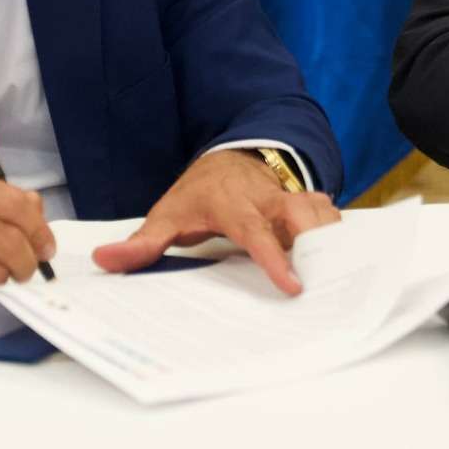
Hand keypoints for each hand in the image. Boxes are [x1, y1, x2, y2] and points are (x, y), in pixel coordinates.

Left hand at [92, 150, 339, 294]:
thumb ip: (141, 243)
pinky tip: (343, 267)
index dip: (275, 259)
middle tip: (328, 283)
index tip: (293, 287)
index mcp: (235, 204)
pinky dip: (339, 238)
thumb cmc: (200, 193)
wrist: (230, 160)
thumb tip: (105, 262)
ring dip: (332, 242)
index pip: (257, 232)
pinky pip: (330, 218)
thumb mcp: (168, 214)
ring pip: (323, 214)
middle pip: (303, 216)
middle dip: (318, 244)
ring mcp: (291, 200)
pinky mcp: (307, 205)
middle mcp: (269, 199)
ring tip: (340, 282)